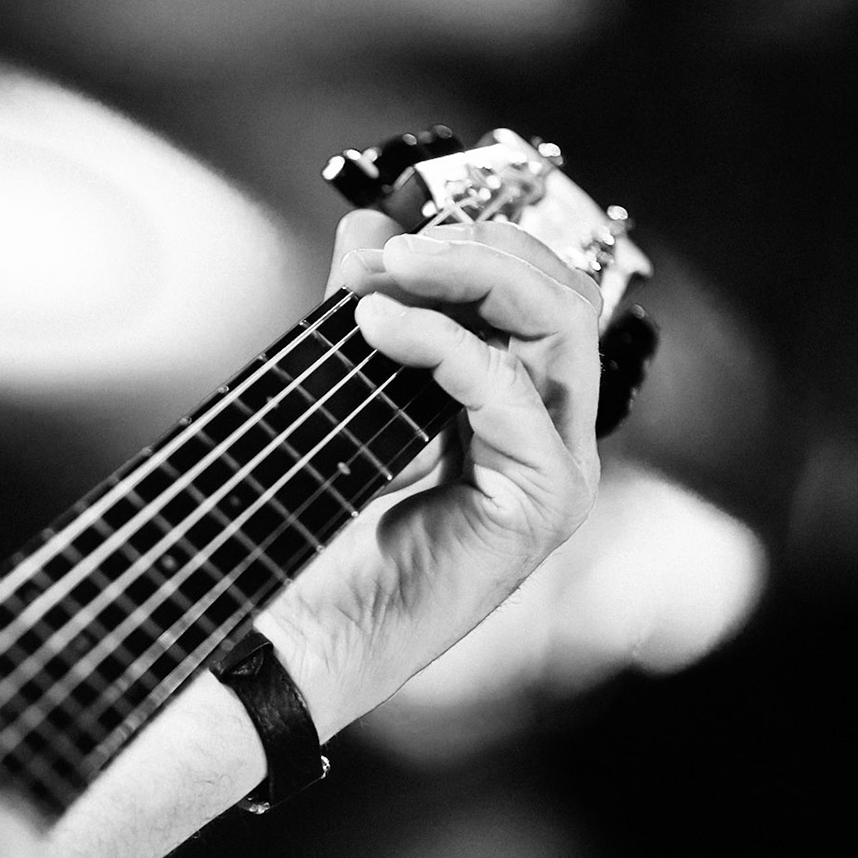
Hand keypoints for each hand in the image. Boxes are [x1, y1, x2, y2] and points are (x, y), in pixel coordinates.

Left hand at [256, 209, 604, 737]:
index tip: (392, 223)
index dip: (474, 242)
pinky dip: (443, 345)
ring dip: (470, 278)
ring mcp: (555, 472)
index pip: (534, 293)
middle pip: (563, 296)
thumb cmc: (314, 534)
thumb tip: (373, 225)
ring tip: (386, 274)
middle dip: (481, 246)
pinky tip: (380, 327)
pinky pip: (510, 393)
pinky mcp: (540, 504)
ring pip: (558, 327)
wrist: (294, 634)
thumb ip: (371, 311)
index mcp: (511, 411)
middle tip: (398, 243)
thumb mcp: (344, 392)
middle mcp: (548, 437)